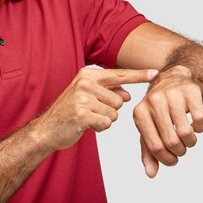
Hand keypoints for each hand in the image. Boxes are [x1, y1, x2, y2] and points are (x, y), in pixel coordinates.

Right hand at [32, 67, 157, 152]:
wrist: (46, 129)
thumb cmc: (69, 112)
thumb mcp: (87, 95)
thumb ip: (108, 91)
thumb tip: (127, 95)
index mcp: (87, 74)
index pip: (119, 74)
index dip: (139, 75)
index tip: (156, 73)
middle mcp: (85, 82)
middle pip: (120, 100)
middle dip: (110, 110)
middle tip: (90, 111)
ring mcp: (83, 97)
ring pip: (114, 113)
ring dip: (104, 120)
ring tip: (87, 118)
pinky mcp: (82, 114)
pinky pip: (106, 123)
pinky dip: (99, 128)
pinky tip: (85, 125)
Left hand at [133, 65, 202, 177]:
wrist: (172, 78)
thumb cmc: (158, 108)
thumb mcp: (148, 126)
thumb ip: (148, 150)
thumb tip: (150, 174)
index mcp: (139, 113)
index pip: (155, 147)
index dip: (167, 159)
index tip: (172, 159)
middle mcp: (154, 101)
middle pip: (172, 142)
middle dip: (180, 151)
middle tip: (181, 148)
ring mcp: (172, 94)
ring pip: (186, 132)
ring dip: (191, 142)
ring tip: (188, 138)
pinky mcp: (190, 91)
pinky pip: (200, 119)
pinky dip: (200, 128)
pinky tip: (194, 124)